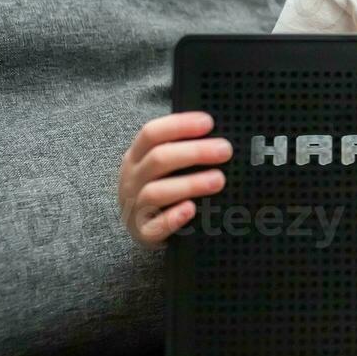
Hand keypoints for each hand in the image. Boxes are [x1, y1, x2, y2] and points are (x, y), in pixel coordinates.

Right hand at [118, 111, 230, 247]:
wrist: (141, 227)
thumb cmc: (160, 187)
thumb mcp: (162, 165)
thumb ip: (182, 149)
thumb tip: (219, 137)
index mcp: (136, 156)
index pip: (151, 133)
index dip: (179, 125)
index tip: (208, 122)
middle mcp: (132, 179)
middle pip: (158, 159)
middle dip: (195, 152)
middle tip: (225, 151)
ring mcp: (134, 207)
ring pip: (156, 192)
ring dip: (190, 184)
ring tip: (218, 180)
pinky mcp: (143, 232)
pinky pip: (155, 226)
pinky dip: (173, 218)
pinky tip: (192, 209)